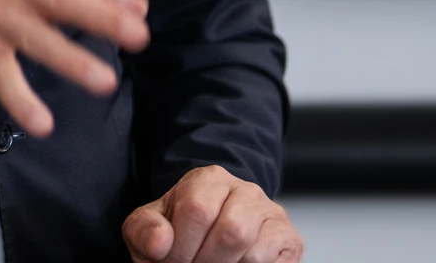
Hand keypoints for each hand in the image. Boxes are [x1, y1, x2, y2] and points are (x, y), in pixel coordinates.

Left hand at [123, 166, 301, 262]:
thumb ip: (145, 230)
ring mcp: (272, 214)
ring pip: (253, 253)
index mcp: (210, 179)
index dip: (181, 246)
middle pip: (231, 232)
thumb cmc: (179, 230)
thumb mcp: (151, 226)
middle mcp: (246, 191)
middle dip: (205, 261)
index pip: (198, 210)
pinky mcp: (290, 240)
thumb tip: (160, 243)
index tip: (171, 258)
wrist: (207, 234)